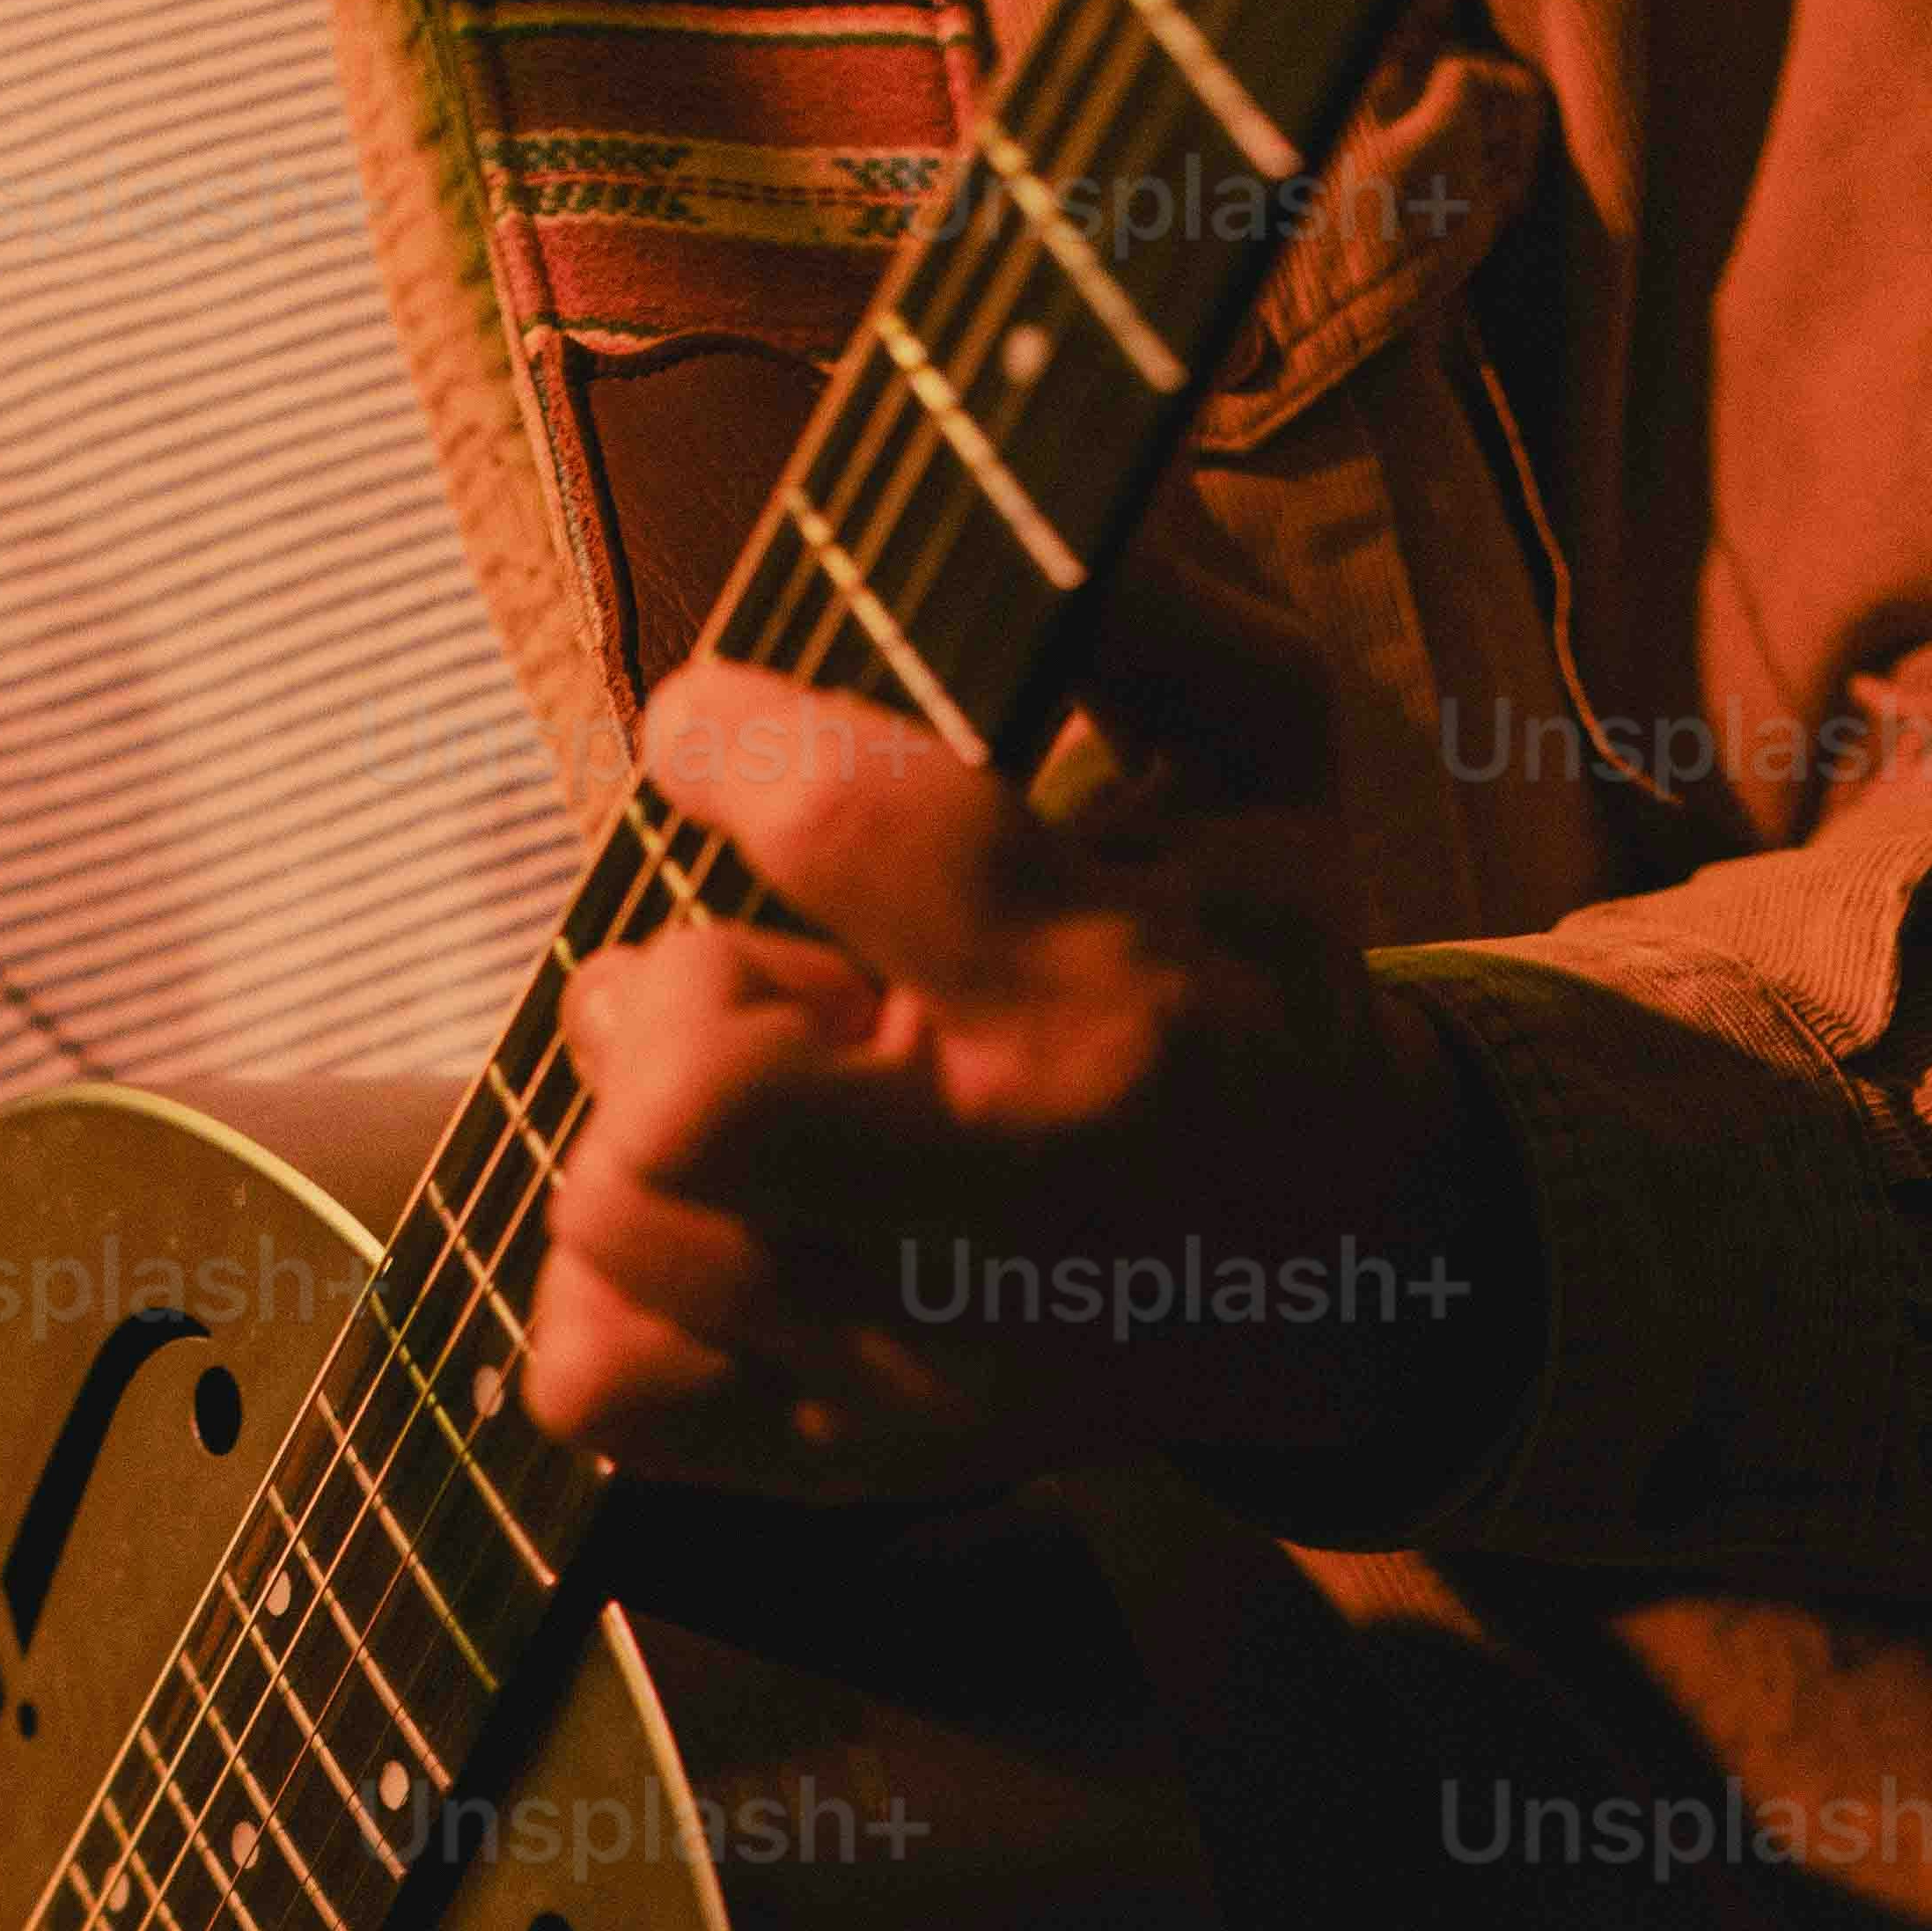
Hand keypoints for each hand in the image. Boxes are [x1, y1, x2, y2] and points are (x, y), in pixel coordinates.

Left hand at [530, 613, 1527, 1508]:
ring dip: (634, 1123)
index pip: (847, 826)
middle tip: (747, 969)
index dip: (726, 735)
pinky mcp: (842, 1454)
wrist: (1334, 1262)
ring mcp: (914, 1353)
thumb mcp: (1269, 752)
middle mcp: (1010, 1194)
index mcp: (1113, 991)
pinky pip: (600, 1382)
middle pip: (689, 1080)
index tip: (712, 723)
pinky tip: (699, 1222)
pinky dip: (597, 1287)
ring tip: (744, 1092)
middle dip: (674, 985)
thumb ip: (1142, 599)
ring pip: (620, 1213)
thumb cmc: (1259, 970)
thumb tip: (1008, 476)